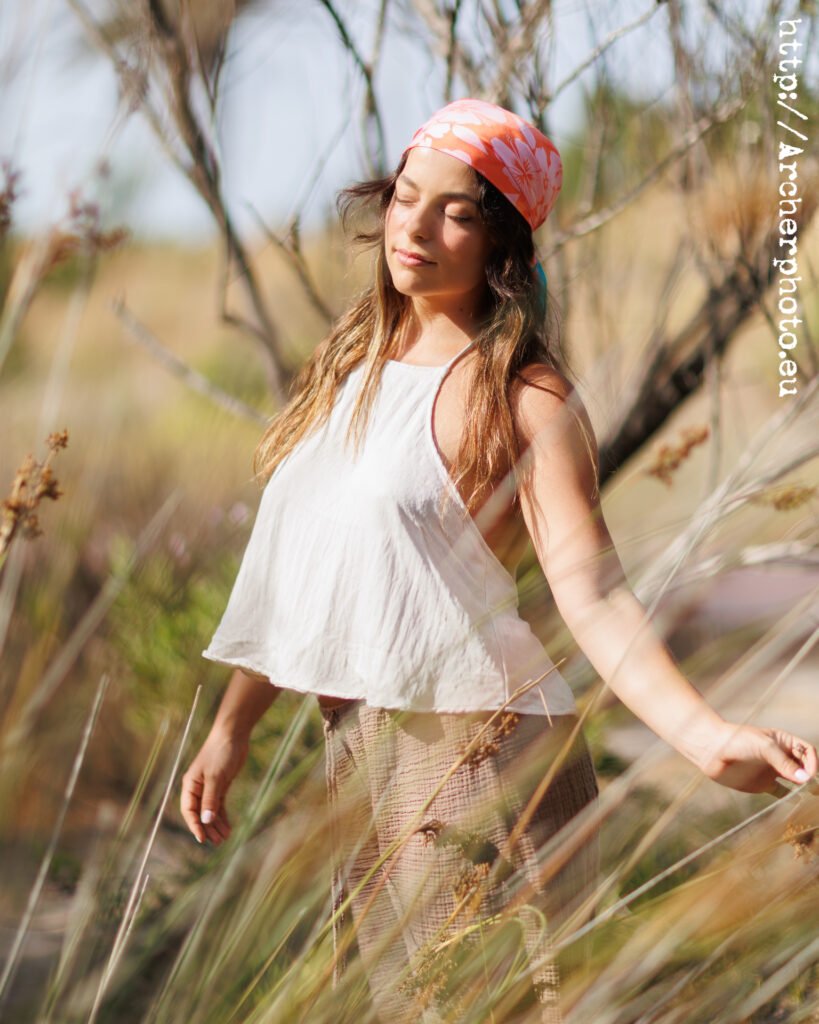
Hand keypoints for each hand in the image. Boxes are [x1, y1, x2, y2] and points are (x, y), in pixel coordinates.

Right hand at [180, 727, 249, 844]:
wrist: (233, 735)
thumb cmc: (221, 753)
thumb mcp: (216, 777)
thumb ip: (211, 799)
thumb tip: (206, 820)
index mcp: (190, 785)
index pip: (189, 811)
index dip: (194, 826)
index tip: (202, 839)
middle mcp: (197, 788)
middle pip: (200, 814)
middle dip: (208, 828)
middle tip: (218, 842)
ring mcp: (209, 787)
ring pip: (210, 811)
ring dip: (216, 825)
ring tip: (224, 838)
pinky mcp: (220, 785)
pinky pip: (219, 805)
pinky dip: (222, 816)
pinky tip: (228, 827)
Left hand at [700, 723, 817, 793]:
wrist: (711, 749)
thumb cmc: (737, 741)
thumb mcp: (763, 747)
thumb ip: (784, 763)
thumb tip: (805, 779)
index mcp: (783, 741)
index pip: (807, 751)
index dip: (812, 762)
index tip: (809, 775)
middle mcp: (780, 756)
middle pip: (804, 767)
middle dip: (811, 776)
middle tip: (813, 789)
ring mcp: (772, 770)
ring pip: (795, 781)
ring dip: (805, 788)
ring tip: (812, 795)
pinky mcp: (763, 784)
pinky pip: (782, 793)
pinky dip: (791, 798)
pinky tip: (796, 802)